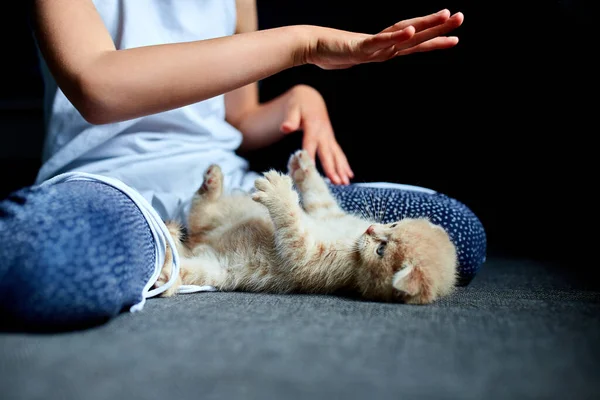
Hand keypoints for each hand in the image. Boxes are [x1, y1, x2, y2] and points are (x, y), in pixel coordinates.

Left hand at [280, 85, 352, 184]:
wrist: (311, 99)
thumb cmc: (299, 104)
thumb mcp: (292, 108)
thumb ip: (290, 119)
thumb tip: (285, 128)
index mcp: (313, 127)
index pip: (310, 145)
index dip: (311, 158)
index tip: (311, 172)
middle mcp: (323, 134)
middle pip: (327, 154)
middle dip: (332, 169)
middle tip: (337, 182)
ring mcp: (329, 138)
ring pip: (337, 155)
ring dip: (342, 169)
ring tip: (345, 183)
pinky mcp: (331, 141)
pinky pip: (339, 154)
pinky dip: (345, 165)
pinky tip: (349, 176)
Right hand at [302, 9, 463, 69]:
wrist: (311, 45)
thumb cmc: (331, 52)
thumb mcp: (357, 58)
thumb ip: (368, 56)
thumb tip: (375, 57)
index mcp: (384, 47)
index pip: (414, 43)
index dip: (434, 39)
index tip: (454, 35)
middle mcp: (383, 43)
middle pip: (415, 34)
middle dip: (439, 27)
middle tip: (460, 17)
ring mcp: (373, 44)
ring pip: (404, 33)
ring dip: (425, 24)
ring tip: (446, 16)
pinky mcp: (360, 46)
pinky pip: (381, 41)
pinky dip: (396, 36)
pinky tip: (410, 31)